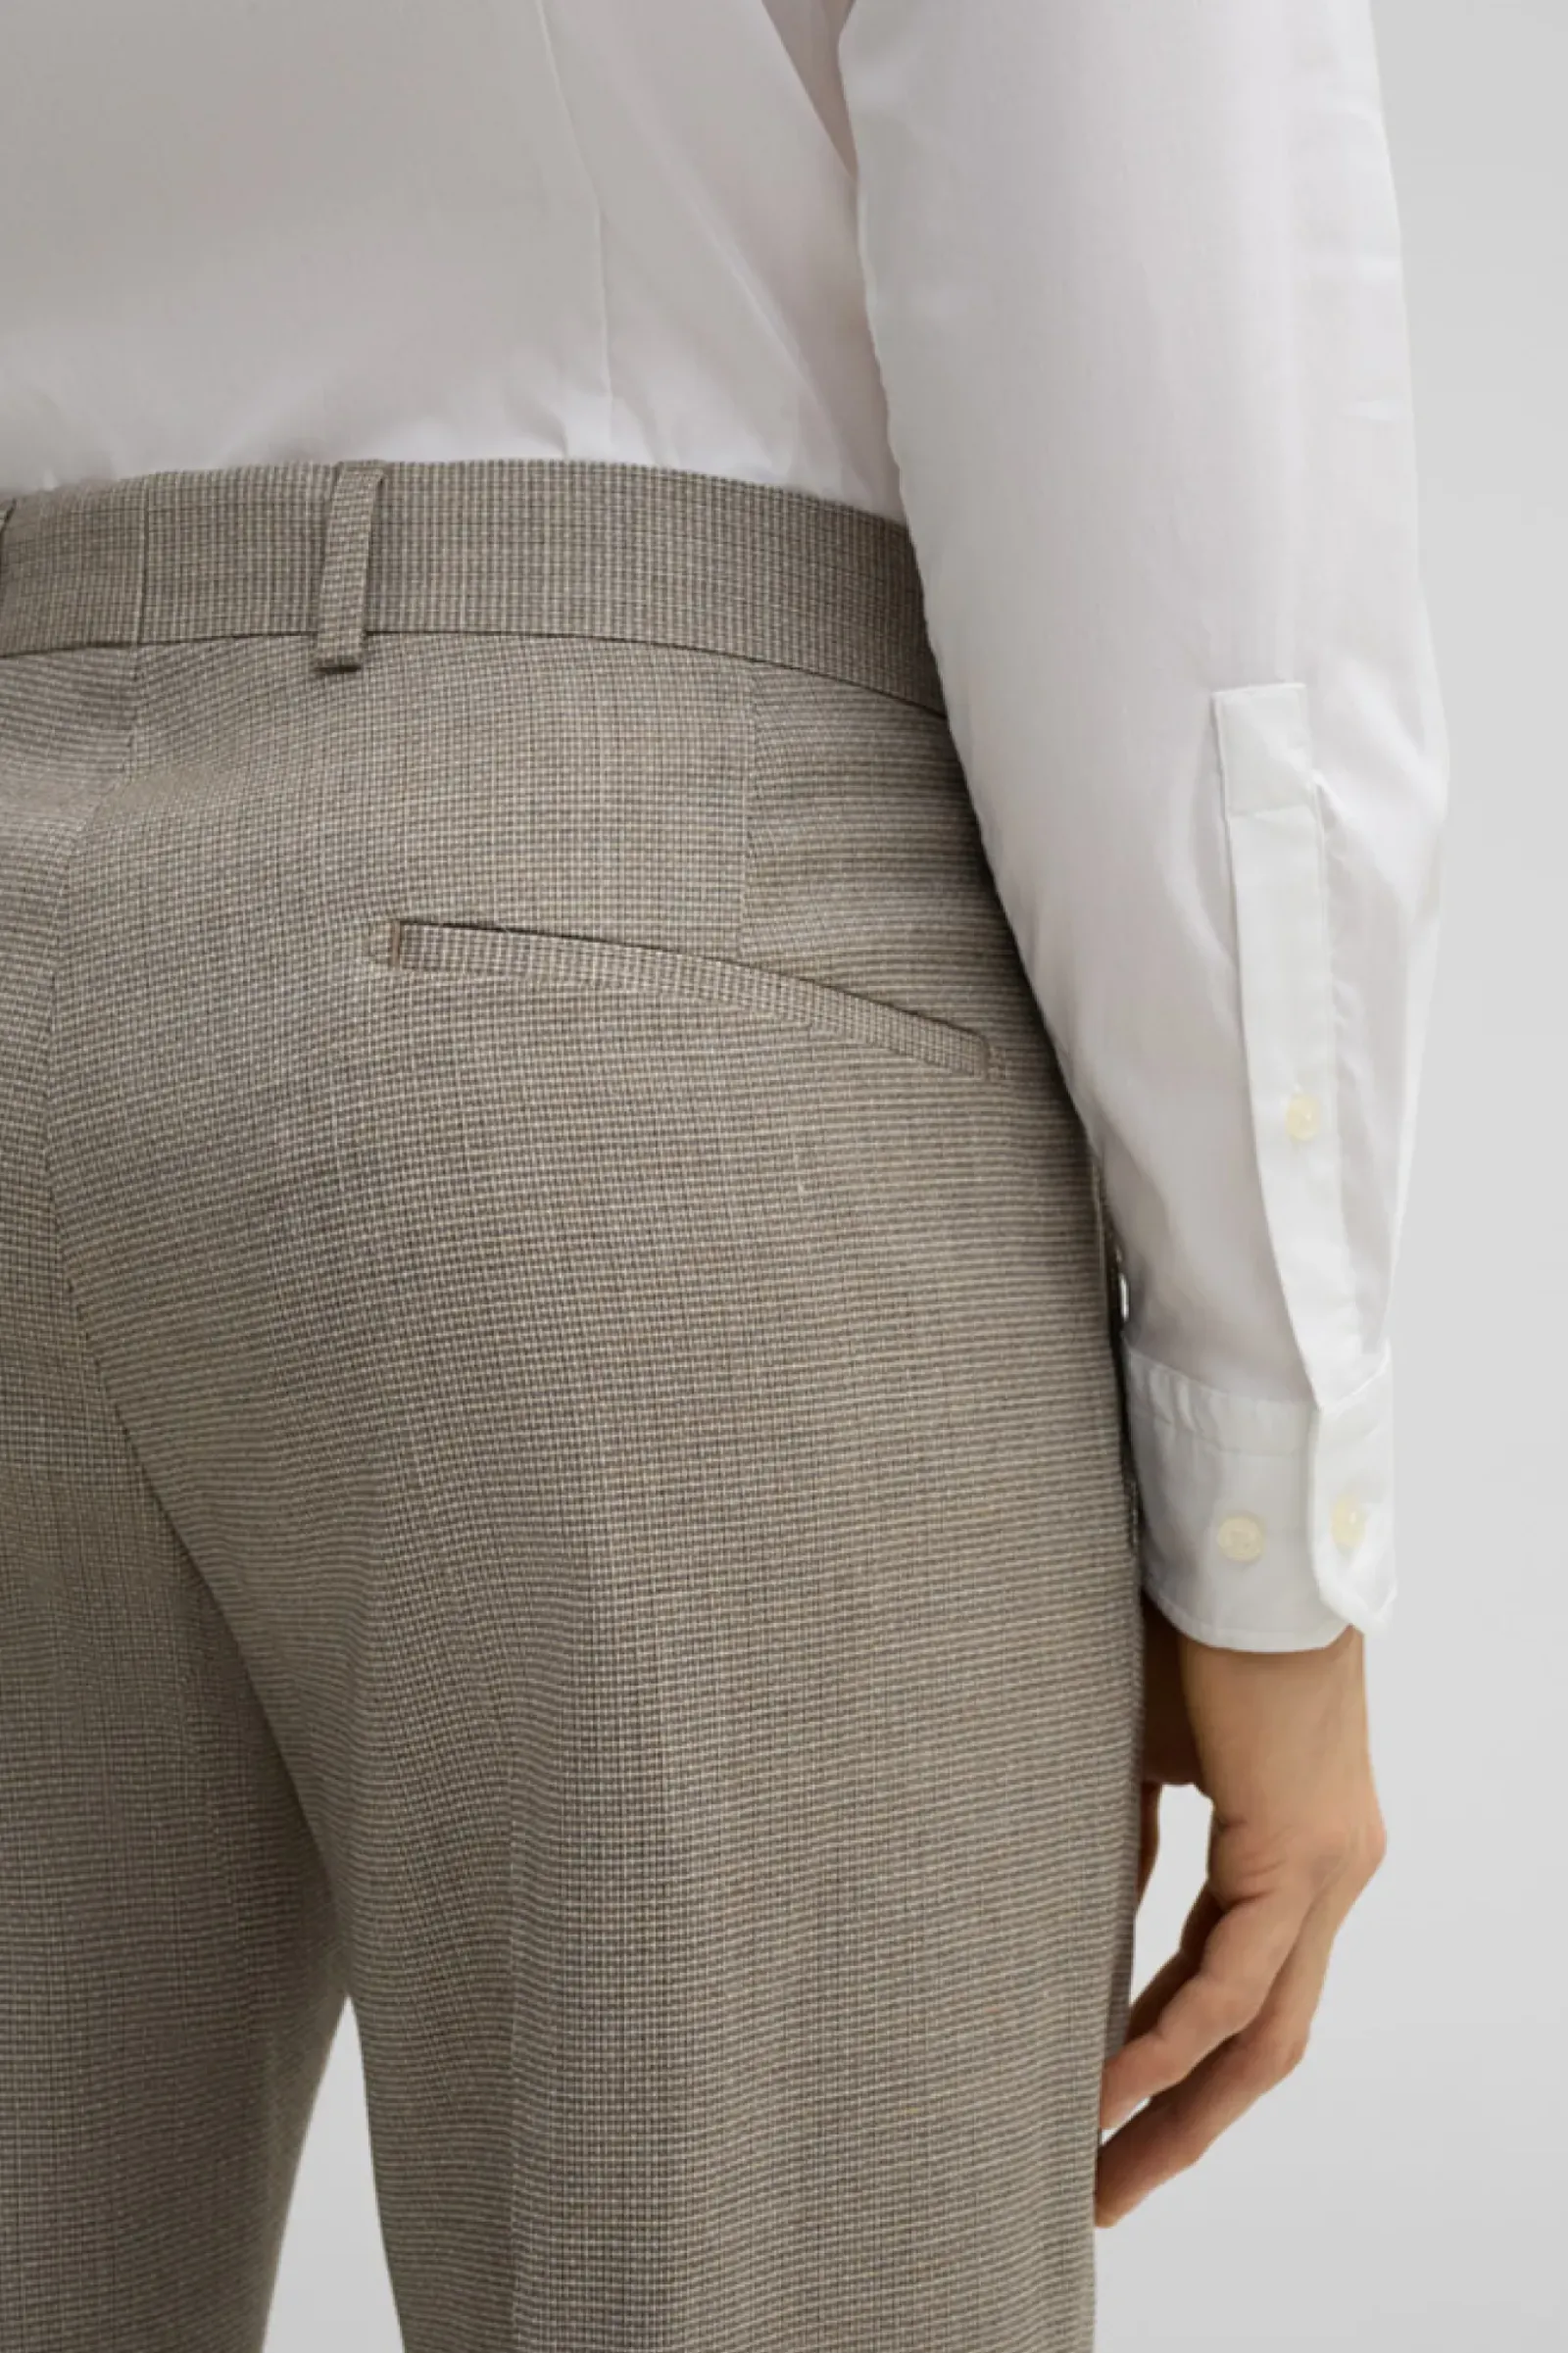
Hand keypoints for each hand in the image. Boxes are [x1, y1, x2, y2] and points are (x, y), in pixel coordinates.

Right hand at [1095, 1588, 1386, 2225]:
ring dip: (1179, 2110)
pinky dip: (1174, 2038)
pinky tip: (1112, 2082)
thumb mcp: (1148, 1751)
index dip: (1170, 2056)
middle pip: (1263, 2042)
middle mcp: (1331, 1874)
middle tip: (1107, 2187)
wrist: (1241, 1544)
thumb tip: (1091, 1909)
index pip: (1235, 1986)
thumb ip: (1133, 1838)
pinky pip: (1236, 1979)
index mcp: (1298, 1849)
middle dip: (1183, 2125)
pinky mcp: (1299, 1849)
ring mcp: (1326, 1868)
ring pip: (1261, 2031)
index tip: (1103, 2105)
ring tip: (1103, 2168)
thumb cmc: (1192, 1620)